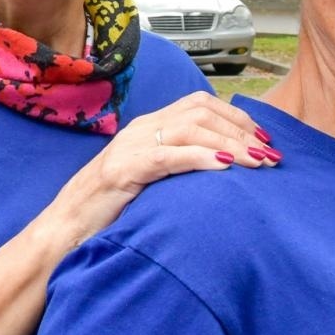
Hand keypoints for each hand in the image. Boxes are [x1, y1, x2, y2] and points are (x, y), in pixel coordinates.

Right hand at [43, 92, 275, 250]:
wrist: (65, 230)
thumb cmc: (108, 210)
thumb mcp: (148, 180)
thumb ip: (176, 165)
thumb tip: (223, 170)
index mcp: (147, 128)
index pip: (199, 104)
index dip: (237, 118)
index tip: (263, 141)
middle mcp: (140, 129)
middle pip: (201, 111)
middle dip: (242, 130)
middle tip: (269, 154)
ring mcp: (130, 147)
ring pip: (190, 127)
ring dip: (231, 143)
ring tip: (257, 162)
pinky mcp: (124, 170)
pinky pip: (169, 155)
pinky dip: (201, 157)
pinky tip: (225, 168)